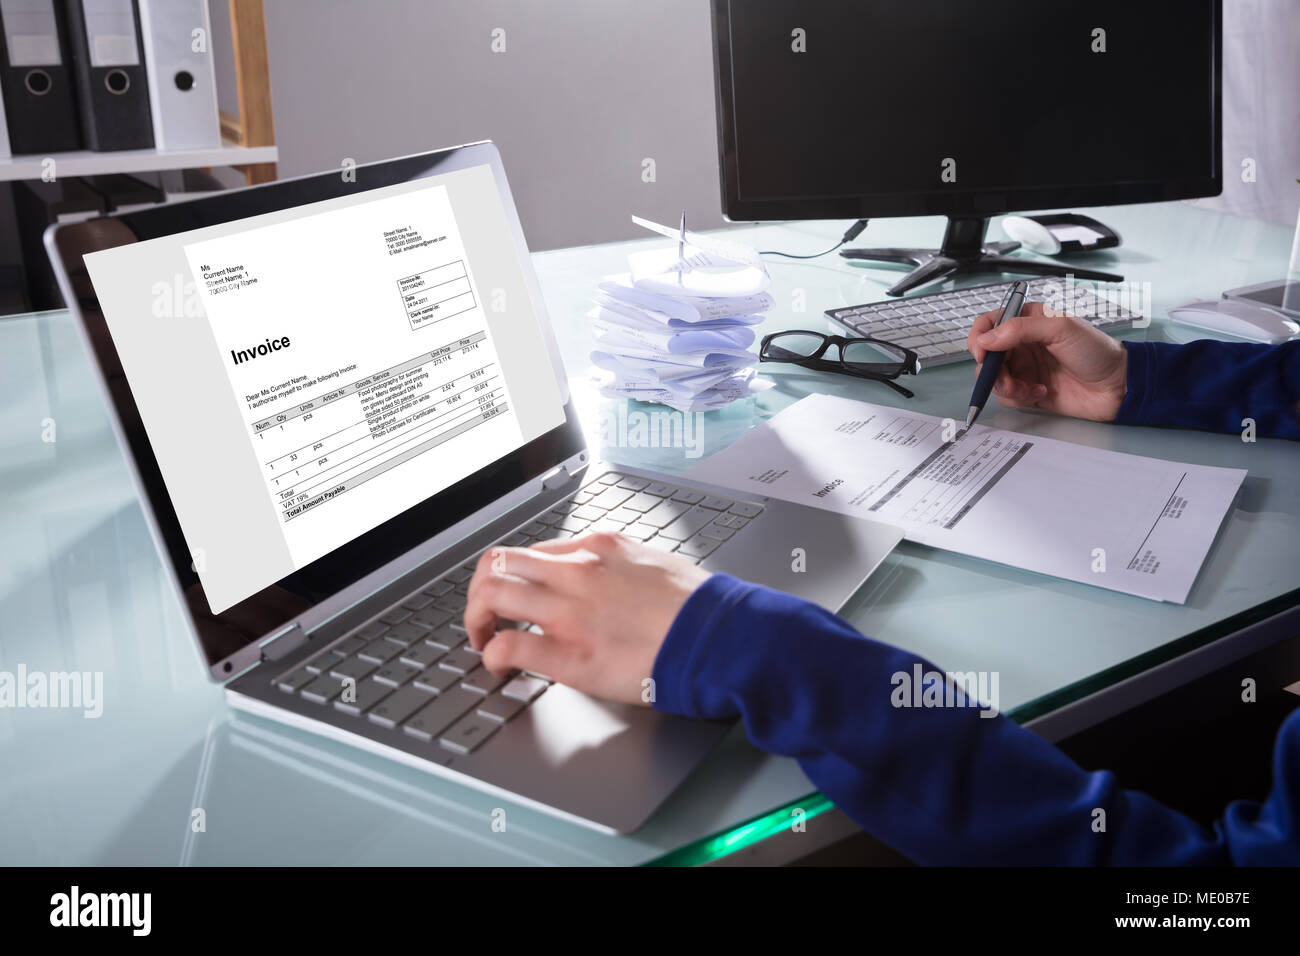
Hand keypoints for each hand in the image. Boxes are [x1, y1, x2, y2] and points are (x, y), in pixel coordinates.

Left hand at [464, 532, 710, 704]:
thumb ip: (620, 568)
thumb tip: (608, 583)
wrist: (722, 636)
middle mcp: (577, 571)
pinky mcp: (570, 653)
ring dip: (475, 619)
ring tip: (482, 640)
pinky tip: (499, 667)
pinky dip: (492, 656)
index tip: (514, 594)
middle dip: (480, 591)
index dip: (514, 575)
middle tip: (484, 615)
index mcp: (599, 549)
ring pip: (491, 594)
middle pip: (497, 563)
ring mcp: (570, 610)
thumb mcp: (654, 565)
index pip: (534, 551)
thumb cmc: (700, 608)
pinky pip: (508, 646)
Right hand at [966, 301, 1127, 421]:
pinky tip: (1041, 393)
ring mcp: (1025, 368)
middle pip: (986, 356)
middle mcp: (1022, 344)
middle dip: (992, 370)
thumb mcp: (1060, 328)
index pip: (988, 324)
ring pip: (994, 379)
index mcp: (1028, 321)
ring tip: (1027, 389)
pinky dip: (1019, 398)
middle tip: (1007, 379)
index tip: (983, 353)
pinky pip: (1007, 397)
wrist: (1117, 386)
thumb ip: (1020, 329)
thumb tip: (986, 339)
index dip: (979, 338)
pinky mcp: (1029, 391)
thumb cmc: (1096, 351)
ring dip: (1006, 387)